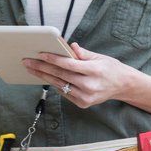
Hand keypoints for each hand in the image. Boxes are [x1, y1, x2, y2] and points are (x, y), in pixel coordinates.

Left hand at [23, 42, 140, 108]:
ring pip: (59, 85)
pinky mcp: (82, 103)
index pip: (69, 65)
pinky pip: (64, 92)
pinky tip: (45, 77)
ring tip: (31, 69)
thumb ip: (83, 53)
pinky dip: (55, 84)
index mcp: (94, 71)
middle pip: (60, 75)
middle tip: (27, 61)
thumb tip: (69, 46)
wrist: (123, 86)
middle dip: (42, 68)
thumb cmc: (111, 68)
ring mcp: (85, 97)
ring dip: (43, 76)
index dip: (53, 59)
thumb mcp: (100, 57)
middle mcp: (89, 86)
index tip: (39, 54)